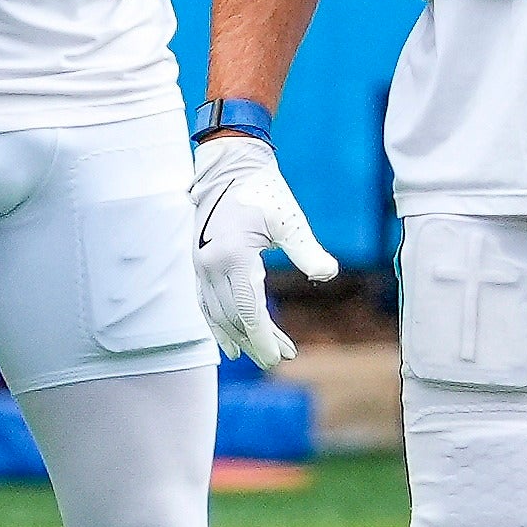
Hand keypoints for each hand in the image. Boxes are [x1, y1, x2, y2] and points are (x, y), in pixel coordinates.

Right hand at [190, 133, 334, 366]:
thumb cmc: (264, 191)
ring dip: (240, 337)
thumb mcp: (289, 221)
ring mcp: (200, 266)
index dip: (264, 338)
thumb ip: (307, 250)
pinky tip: (231, 338)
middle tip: (281, 359)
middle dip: (257, 342)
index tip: (279, 358)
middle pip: (233, 318)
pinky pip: (206, 303)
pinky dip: (218, 324)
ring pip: (218, 314)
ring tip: (262, 354)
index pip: (248, 311)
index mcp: (233, 257)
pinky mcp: (199, 263)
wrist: (230, 167)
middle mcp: (211, 265)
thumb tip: (328, 274)